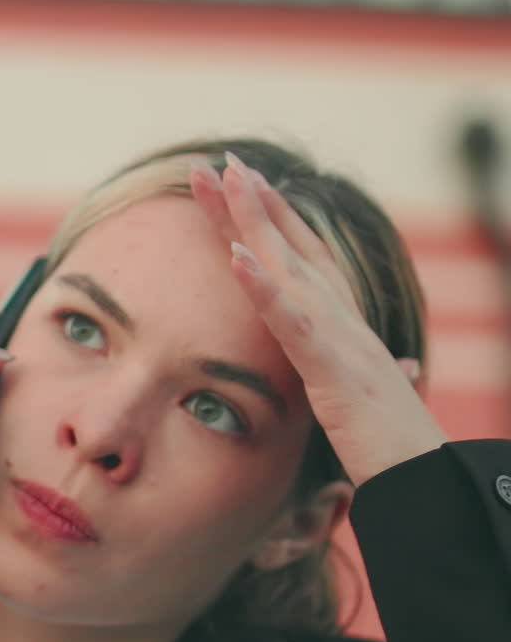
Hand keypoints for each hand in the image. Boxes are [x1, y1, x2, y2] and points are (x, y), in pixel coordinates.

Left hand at [190, 153, 444, 487]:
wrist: (425, 481)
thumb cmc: (393, 447)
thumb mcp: (363, 402)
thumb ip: (361, 375)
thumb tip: (397, 363)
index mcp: (345, 327)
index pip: (305, 260)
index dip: (275, 220)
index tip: (244, 183)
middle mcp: (344, 322)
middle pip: (291, 249)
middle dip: (253, 203)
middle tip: (217, 160)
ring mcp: (341, 342)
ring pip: (291, 268)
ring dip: (255, 223)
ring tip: (225, 180)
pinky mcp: (336, 372)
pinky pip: (295, 325)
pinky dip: (265, 290)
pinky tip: (236, 260)